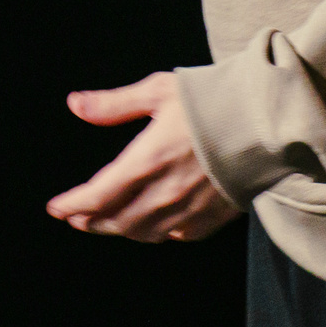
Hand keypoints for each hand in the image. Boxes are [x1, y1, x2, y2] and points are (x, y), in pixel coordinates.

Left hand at [45, 71, 241, 243]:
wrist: (269, 119)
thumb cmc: (213, 98)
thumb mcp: (159, 91)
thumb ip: (115, 104)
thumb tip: (75, 105)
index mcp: (147, 159)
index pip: (98, 195)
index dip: (74, 205)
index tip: (56, 207)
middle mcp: (165, 192)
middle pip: (116, 220)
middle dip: (90, 220)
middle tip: (75, 216)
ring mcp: (189, 209)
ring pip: (143, 233)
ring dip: (118, 229)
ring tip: (104, 222)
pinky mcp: (212, 217)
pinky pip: (176, 236)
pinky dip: (155, 233)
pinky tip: (149, 226)